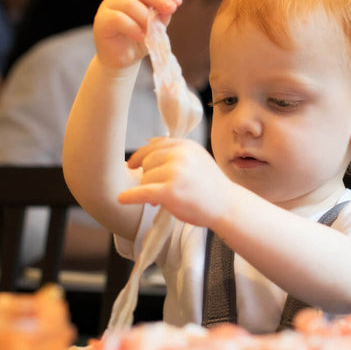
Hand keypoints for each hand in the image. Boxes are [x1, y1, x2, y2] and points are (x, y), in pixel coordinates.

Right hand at [93, 0, 181, 69]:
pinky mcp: (102, 20)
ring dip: (145, 17)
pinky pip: (118, 18)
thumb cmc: (138, 42)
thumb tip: (169, 8)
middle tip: (171, 9)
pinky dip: (133, 27)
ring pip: (130, 4)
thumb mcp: (155, 28)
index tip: (178, 2)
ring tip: (151, 32)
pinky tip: (142, 36)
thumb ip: (161, 17)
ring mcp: (109, 6)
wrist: (121, 61)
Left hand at [118, 138, 233, 227]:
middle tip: (157, 191)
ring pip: (145, 178)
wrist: (227, 206)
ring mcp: (175, 172)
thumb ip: (176, 152)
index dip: (141, 156)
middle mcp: (180, 154)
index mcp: (185, 145)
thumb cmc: (211, 186)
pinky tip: (122, 199)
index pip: (155, 145)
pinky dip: (130, 196)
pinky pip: (142, 192)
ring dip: (148, 190)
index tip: (132, 165)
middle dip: (149, 177)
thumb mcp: (197, 159)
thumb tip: (147, 144)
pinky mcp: (170, 191)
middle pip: (147, 162)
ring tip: (162, 200)